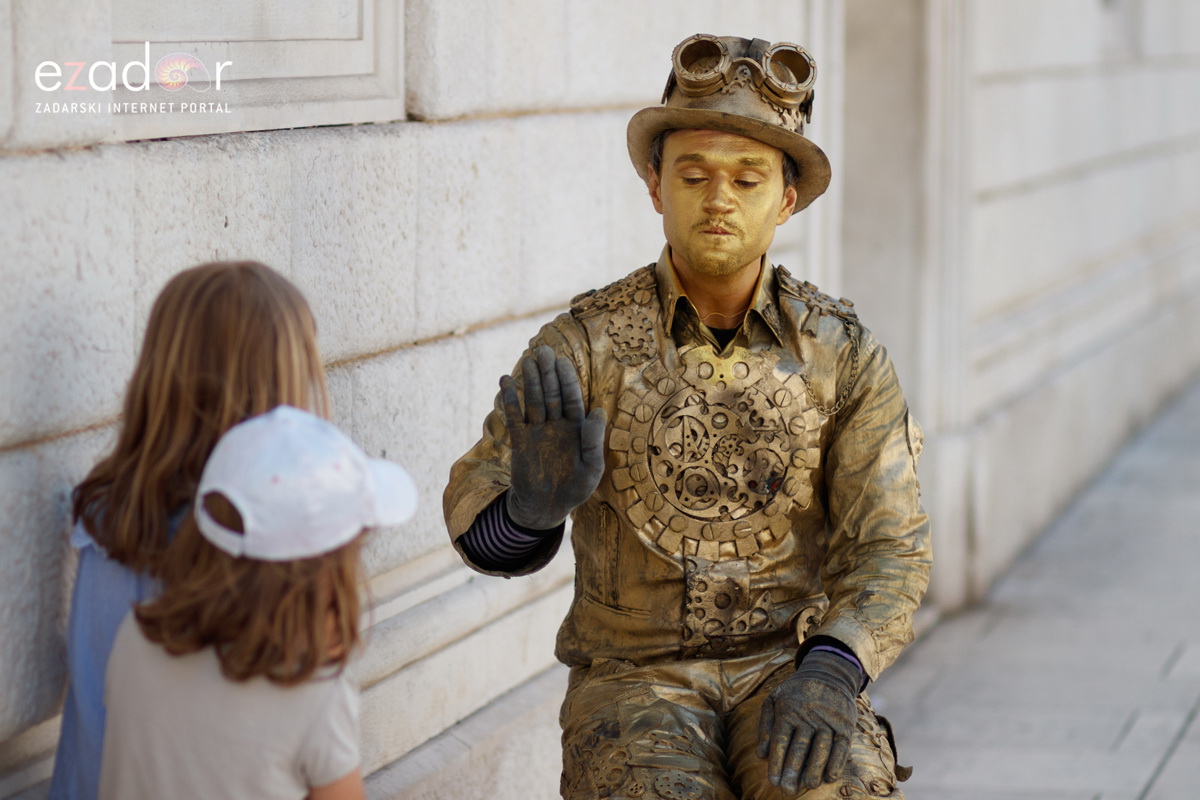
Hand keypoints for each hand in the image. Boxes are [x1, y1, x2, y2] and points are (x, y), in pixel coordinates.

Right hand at [502, 345, 606, 529]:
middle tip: (544, 351)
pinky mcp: (520, 440)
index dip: (568, 380)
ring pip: (534, 400)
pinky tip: (505, 381)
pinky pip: (514, 416)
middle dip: (549, 373)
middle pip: (553, 393)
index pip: (573, 399)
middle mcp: (557, 425)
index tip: (563, 361)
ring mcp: (538, 431)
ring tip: (527, 361)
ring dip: (530, 381)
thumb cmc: (574, 490)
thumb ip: (593, 441)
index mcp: (577, 429)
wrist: (546, 508)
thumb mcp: (591, 469)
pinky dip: (510, 400)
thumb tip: (599, 411)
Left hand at [757, 650, 860, 792]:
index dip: (776, 762)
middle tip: (787, 790)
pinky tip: (829, 777)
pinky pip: (841, 746)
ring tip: (807, 785)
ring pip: (821, 748)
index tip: (773, 781)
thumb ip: (766, 726)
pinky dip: (836, 763)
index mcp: (788, 709)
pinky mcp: (845, 724)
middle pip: (800, 747)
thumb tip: (761, 755)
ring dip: (814, 769)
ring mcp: (828, 719)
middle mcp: (808, 714)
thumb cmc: (796, 692)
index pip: (781, 740)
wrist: (828, 673)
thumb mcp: (775, 700)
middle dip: (793, 770)